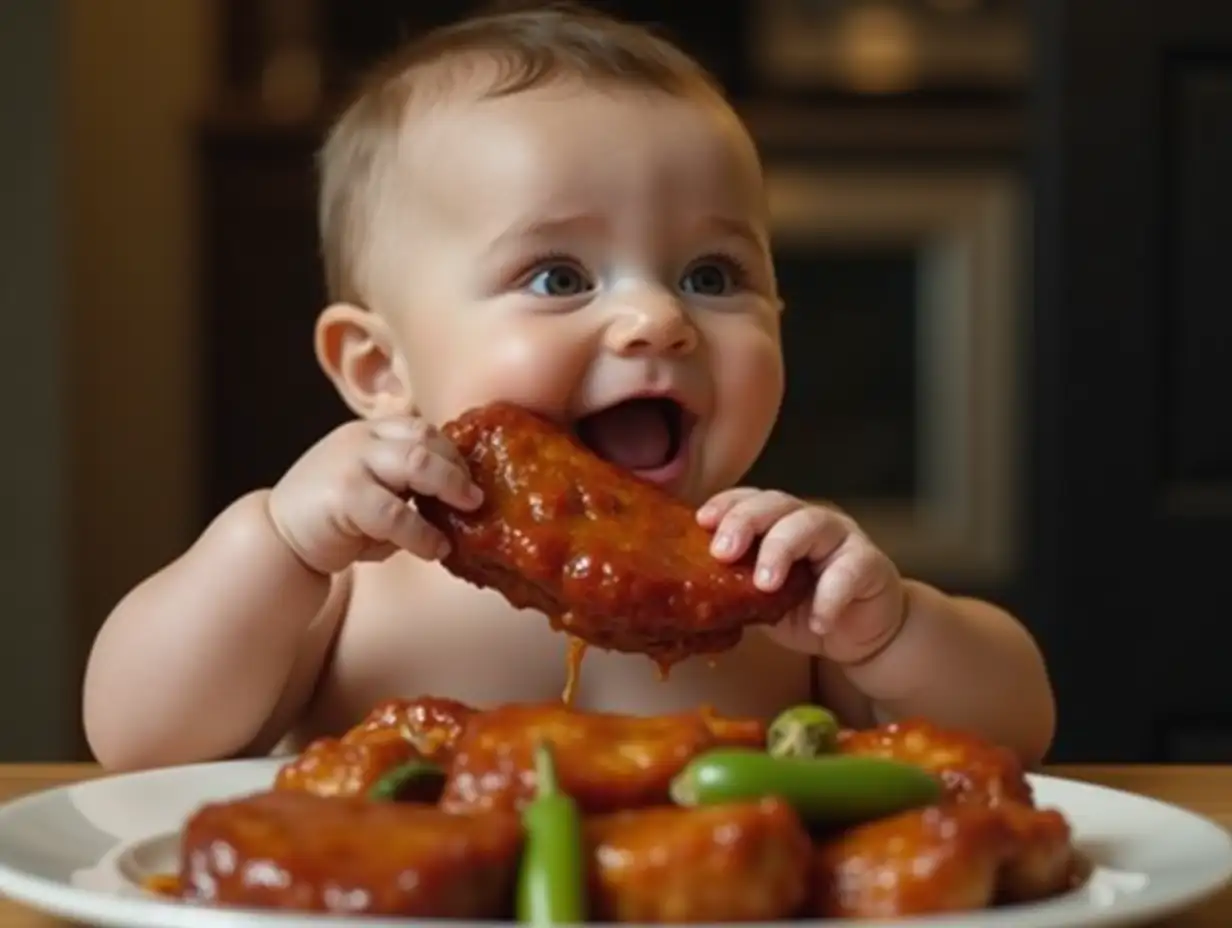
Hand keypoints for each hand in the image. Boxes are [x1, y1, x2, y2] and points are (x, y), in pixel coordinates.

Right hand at [267, 416, 482, 574]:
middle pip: (424, 439)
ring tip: (466, 512)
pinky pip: (397, 513)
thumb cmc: (334, 520)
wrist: (278, 539)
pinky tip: (434, 548)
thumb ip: (406, 486)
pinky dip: (422, 532)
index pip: (421, 428)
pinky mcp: (344, 495)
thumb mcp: (373, 490)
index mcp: (368, 433)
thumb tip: (461, 500)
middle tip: (476, 496)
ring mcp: (350, 463)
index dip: (452, 452)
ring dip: (449, 488)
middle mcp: (360, 440)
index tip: (471, 478)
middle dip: (457, 467)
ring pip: (416, 464)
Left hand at [697, 488, 905, 663]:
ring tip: (765, 584)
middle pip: (777, 503)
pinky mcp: (870, 564)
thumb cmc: (804, 608)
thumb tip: (686, 592)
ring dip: (783, 550)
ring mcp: (842, 537)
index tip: (702, 521)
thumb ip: (734, 586)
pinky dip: (831, 596)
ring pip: (812, 525)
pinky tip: (818, 621)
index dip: (726, 504)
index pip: (749, 499)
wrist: (860, 635)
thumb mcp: (761, 599)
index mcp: (778, 522)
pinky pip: (850, 570)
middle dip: (746, 521)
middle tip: (723, 552)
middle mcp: (809, 520)